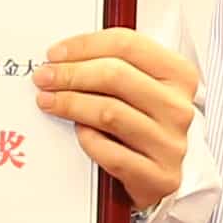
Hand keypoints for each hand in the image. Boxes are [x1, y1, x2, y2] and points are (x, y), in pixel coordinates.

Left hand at [41, 26, 199, 212]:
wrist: (157, 177)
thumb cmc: (142, 126)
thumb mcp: (137, 89)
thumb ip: (112, 66)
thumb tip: (63, 58)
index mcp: (178, 76)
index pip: (128, 45)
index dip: (85, 45)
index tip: (55, 53)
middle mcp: (178, 108)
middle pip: (116, 76)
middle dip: (71, 74)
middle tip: (44, 78)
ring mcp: (171, 144)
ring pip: (110, 113)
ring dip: (71, 104)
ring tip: (47, 102)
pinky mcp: (159, 177)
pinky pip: (111, 153)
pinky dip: (88, 140)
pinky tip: (77, 132)